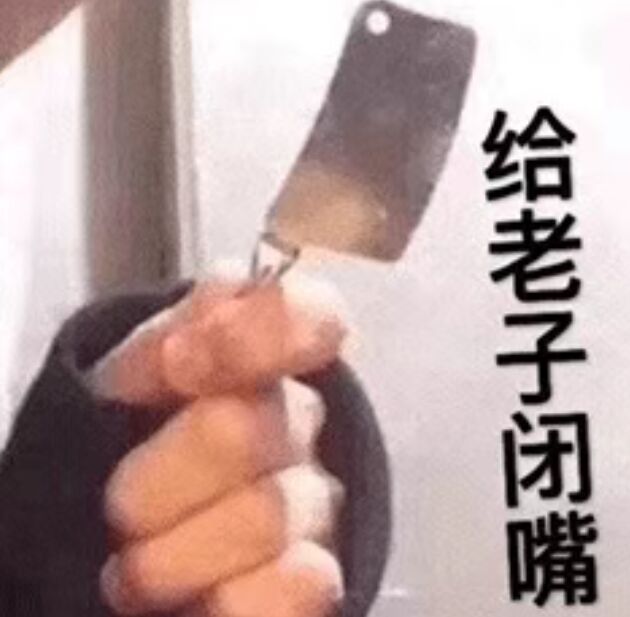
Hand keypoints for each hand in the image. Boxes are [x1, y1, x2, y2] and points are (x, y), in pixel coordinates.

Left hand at [90, 274, 347, 616]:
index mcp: (264, 360)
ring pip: (267, 515)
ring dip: (173, 553)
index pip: (311, 316)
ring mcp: (317, 500)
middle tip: (120, 502)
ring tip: (137, 564)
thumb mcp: (132, 373)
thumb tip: (188, 347)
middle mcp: (301, 422)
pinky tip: (199, 594)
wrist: (130, 507)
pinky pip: (301, 586)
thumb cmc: (133, 430)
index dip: (246, 339)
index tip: (177, 365)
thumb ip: (163, 339)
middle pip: (243, 431)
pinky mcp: (319, 577)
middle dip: (159, 476)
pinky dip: (229, 600)